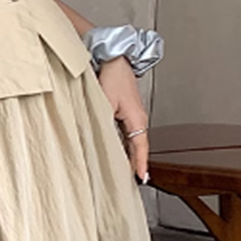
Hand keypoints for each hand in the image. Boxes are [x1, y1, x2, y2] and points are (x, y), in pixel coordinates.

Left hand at [97, 56, 149, 183]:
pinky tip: (119, 154)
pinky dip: (126, 146)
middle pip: (138, 148)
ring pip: (133, 142)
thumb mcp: (104, 102)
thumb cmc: (112, 76)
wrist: (115, 58)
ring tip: (125, 173)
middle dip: (134, 165)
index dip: (139, 164)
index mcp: (136, 118)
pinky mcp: (128, 113)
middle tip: (130, 182)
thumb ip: (103, 122)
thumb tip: (99, 141)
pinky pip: (129, 135)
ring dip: (129, 156)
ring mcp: (135, 116)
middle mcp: (139, 118)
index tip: (141, 178)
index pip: (140, 147)